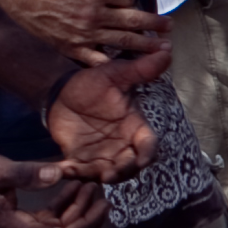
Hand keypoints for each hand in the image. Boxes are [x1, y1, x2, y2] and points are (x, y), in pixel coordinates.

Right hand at [0, 0, 163, 60]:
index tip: (133, 1)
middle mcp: (95, 14)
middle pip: (134, 21)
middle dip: (154, 25)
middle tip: (169, 27)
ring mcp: (85, 34)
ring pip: (123, 43)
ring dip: (145, 46)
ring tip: (161, 49)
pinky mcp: (72, 49)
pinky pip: (99, 60)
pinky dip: (115, 64)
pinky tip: (128, 67)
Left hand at [43, 60, 162, 180]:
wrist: (60, 91)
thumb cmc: (93, 82)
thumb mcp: (115, 74)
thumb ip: (140, 69)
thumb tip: (167, 51)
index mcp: (134, 126)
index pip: (148, 143)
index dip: (147, 153)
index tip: (143, 160)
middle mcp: (121, 144)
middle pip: (130, 165)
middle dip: (123, 171)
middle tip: (111, 173)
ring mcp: (101, 154)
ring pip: (108, 173)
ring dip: (102, 176)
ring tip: (94, 176)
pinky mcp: (80, 159)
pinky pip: (80, 172)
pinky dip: (74, 174)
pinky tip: (66, 170)